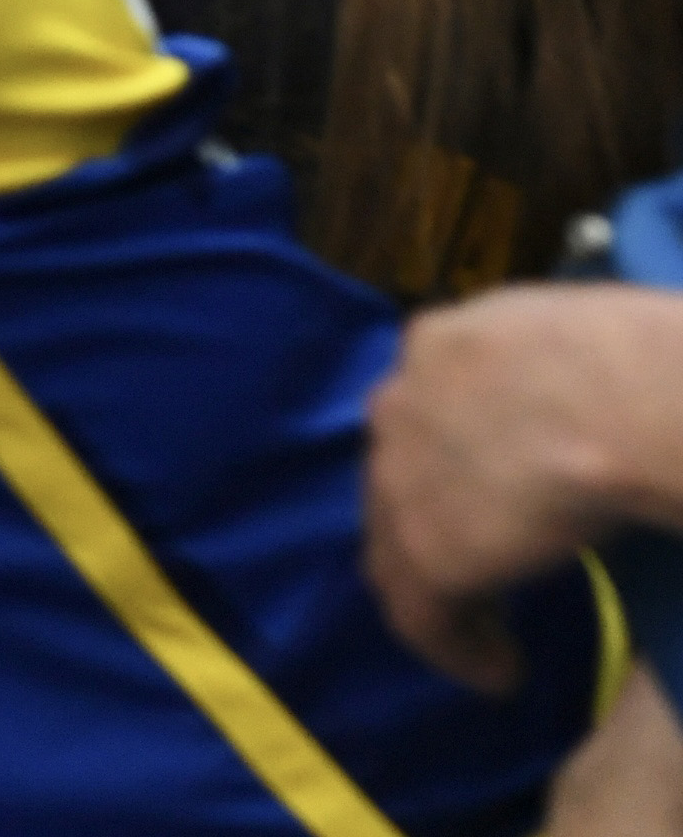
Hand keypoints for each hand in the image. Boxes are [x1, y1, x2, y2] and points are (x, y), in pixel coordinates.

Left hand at [364, 288, 677, 687]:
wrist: (616, 397)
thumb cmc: (619, 358)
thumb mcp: (555, 339)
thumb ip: (532, 374)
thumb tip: (566, 409)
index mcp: (433, 345)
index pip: (419, 416)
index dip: (446, 468)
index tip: (487, 509)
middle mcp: (399, 405)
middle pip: (392, 484)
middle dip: (430, 533)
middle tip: (481, 581)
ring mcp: (401, 478)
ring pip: (395, 554)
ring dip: (438, 601)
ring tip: (490, 644)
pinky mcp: (425, 549)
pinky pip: (422, 616)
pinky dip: (459, 651)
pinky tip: (502, 673)